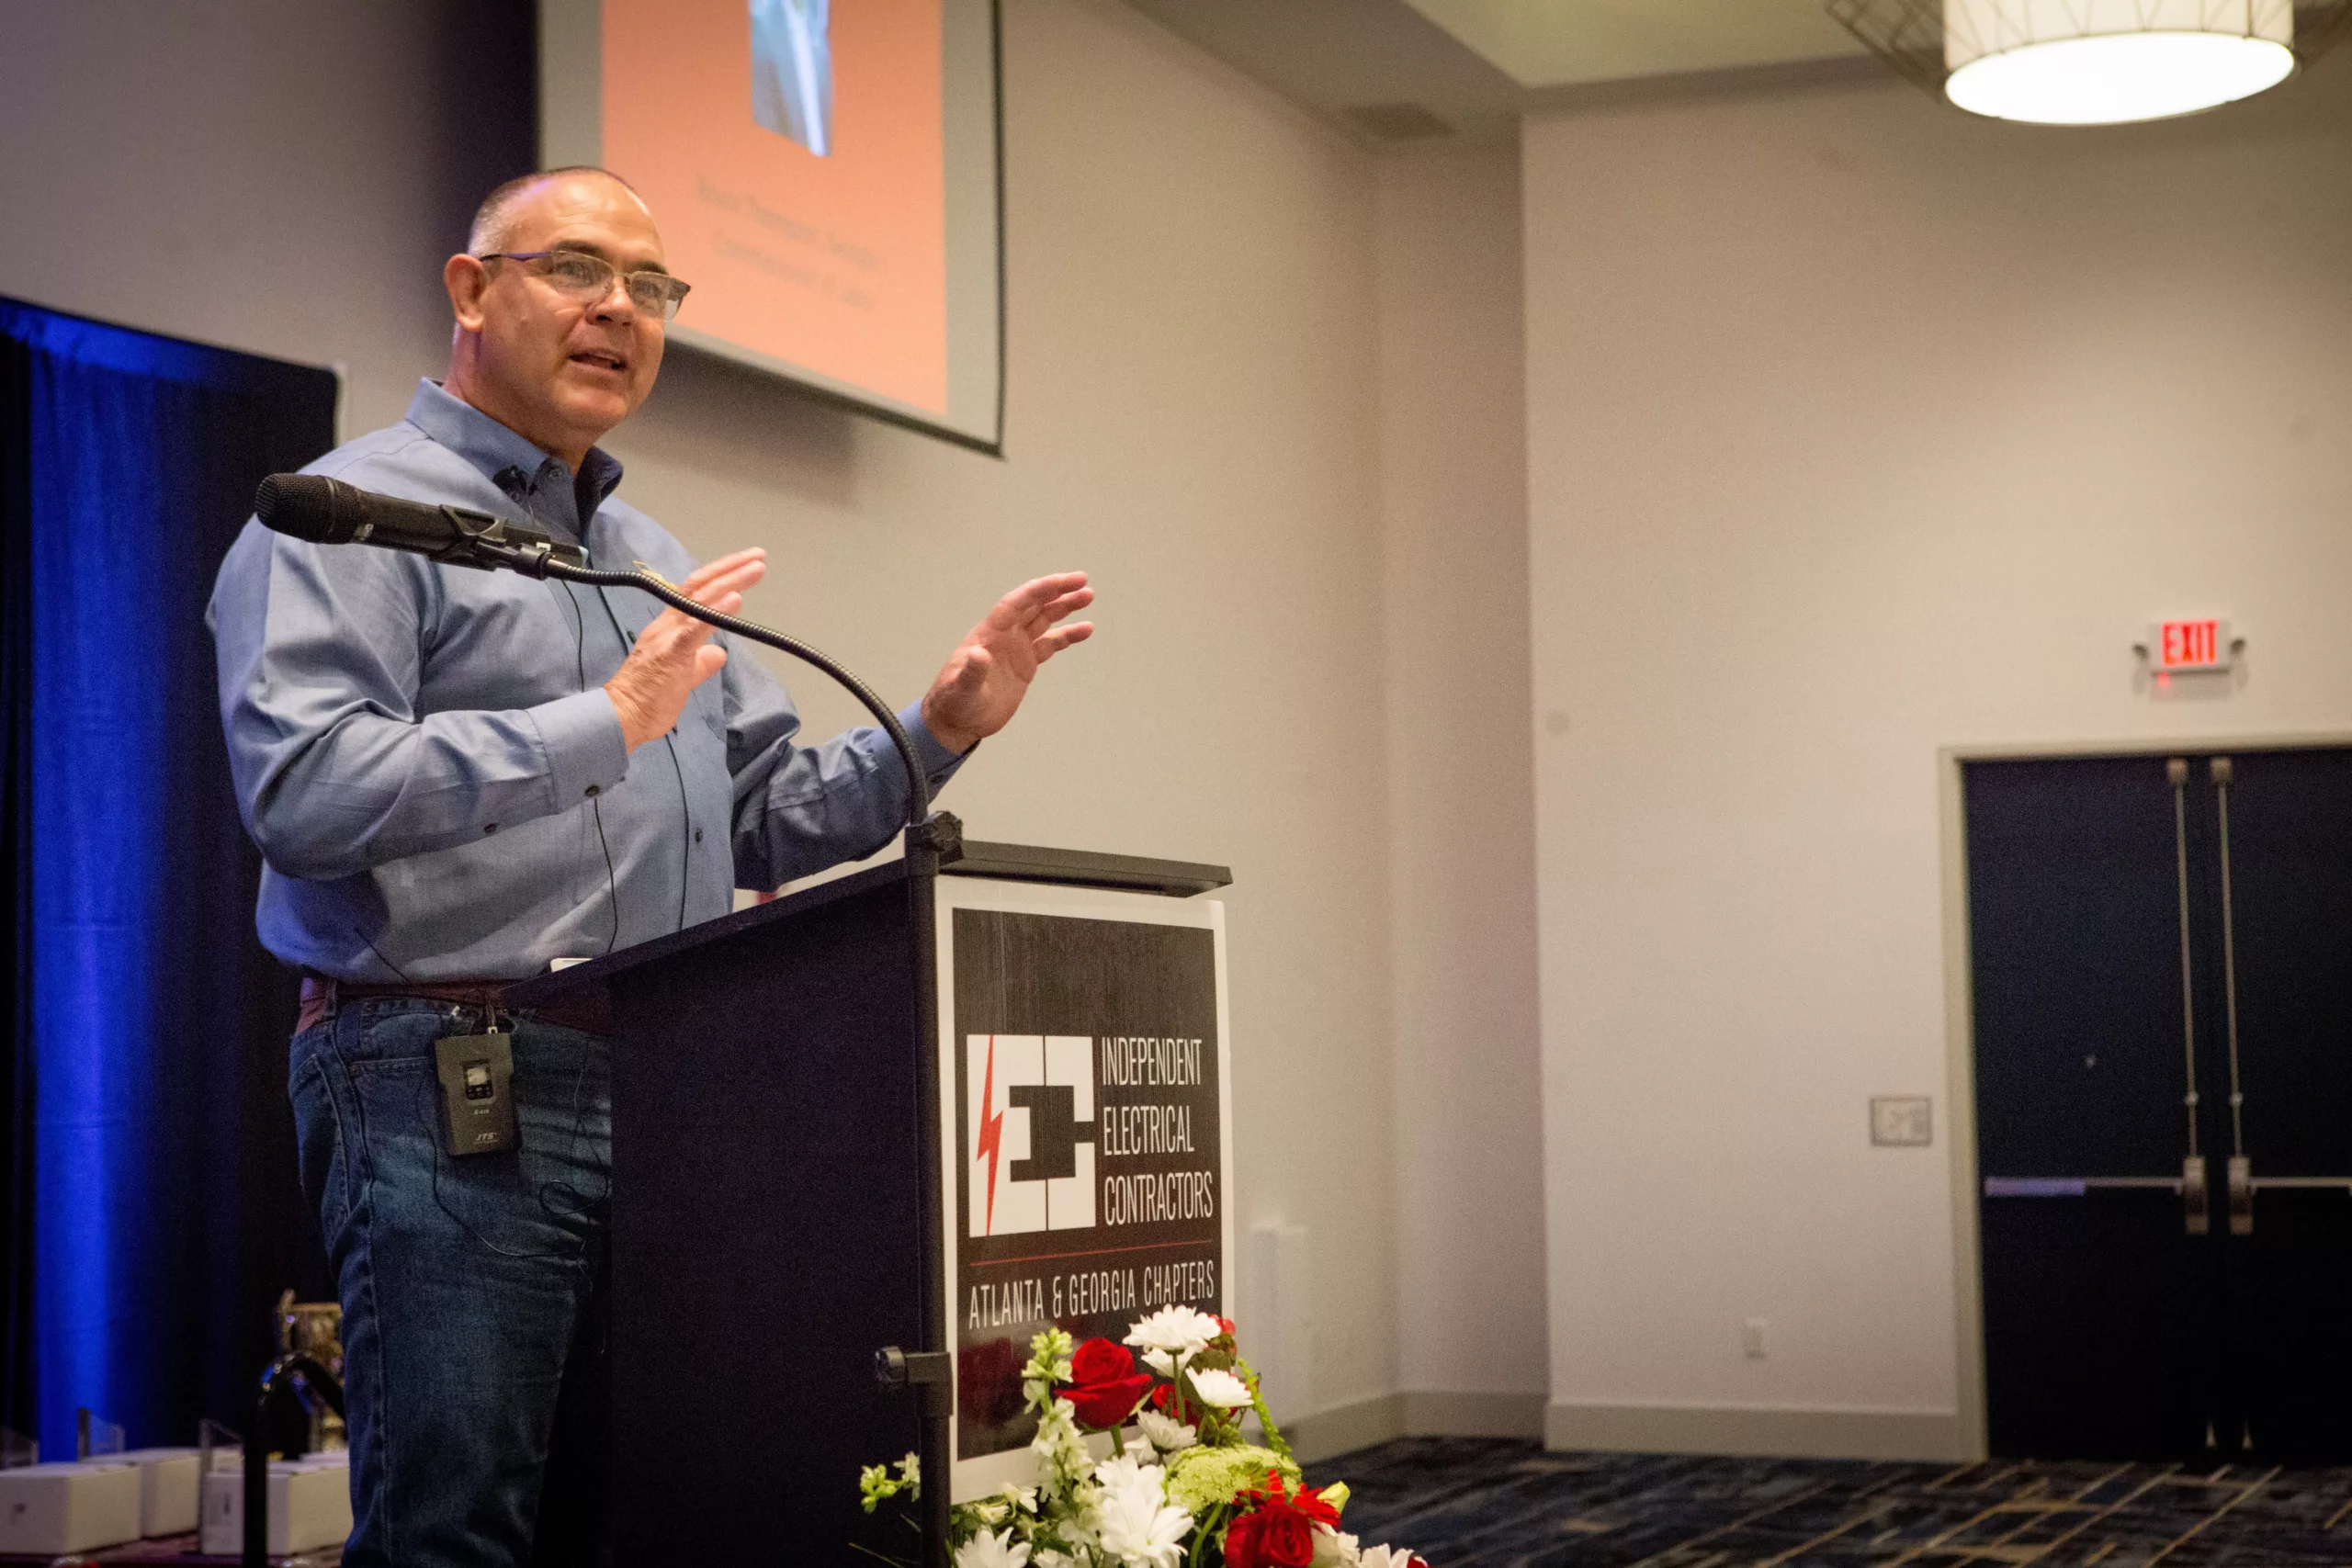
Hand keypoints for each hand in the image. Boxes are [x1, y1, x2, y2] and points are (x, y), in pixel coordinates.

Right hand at [605, 548, 767, 751]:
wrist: (621, 718)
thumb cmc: (648, 700)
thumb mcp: (683, 677)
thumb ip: (700, 663)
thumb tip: (718, 654)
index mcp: (670, 627)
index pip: (696, 592)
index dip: (721, 576)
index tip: (747, 565)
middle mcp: (668, 624)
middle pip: (701, 585)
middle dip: (730, 568)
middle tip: (758, 555)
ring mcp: (669, 636)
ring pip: (700, 598)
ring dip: (730, 581)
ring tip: (756, 567)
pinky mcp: (672, 652)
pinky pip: (695, 627)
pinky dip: (716, 610)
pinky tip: (736, 597)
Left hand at [921, 572, 1094, 753]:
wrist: (957, 721)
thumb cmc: (954, 703)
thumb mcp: (961, 689)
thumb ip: (972, 672)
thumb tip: (978, 653)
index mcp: (989, 633)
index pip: (1017, 604)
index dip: (1040, 590)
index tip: (1064, 582)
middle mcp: (1004, 634)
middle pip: (1034, 605)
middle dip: (1057, 591)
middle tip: (1083, 581)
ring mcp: (1016, 647)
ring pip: (1044, 619)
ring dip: (1064, 607)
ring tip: (1088, 596)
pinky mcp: (1025, 664)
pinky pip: (1050, 644)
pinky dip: (1067, 636)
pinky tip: (1085, 629)